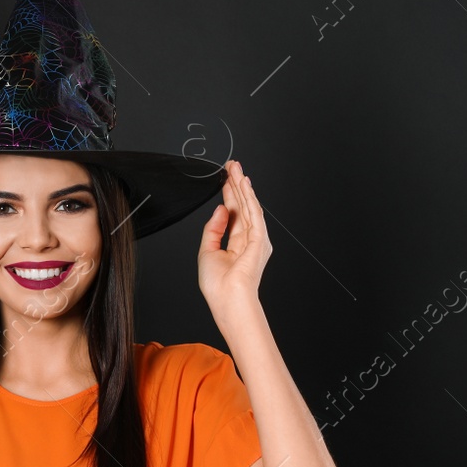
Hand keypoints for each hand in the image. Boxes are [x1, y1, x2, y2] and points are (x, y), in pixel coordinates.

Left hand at [197, 159, 270, 327]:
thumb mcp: (207, 251)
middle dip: (236, 185)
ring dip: (242, 186)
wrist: (227, 299)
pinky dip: (249, 197)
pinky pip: (254, 213)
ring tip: (235, 168)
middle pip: (242, 207)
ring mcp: (256, 239)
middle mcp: (249, 240)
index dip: (228, 195)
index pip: (233, 214)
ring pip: (248, 206)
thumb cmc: (218, 285)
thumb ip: (213, 229)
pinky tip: (244, 184)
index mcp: (236, 245)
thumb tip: (220, 209)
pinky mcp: (259, 238)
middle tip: (231, 166)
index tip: (224, 179)